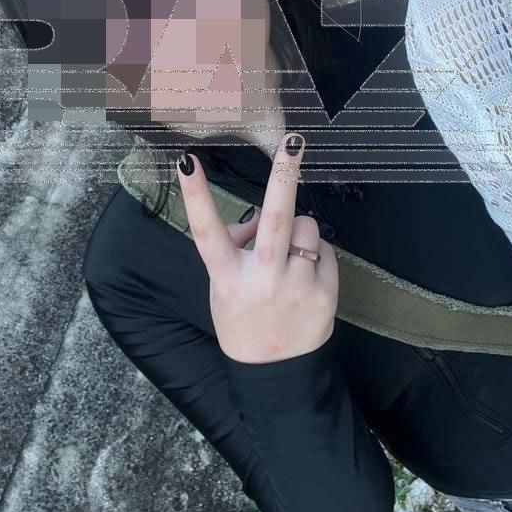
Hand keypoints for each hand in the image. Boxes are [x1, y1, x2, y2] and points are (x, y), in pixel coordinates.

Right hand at [176, 133, 337, 363]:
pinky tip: (304, 277)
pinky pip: (324, 250)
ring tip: (289, 257)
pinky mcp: (325, 293)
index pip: (206, 230)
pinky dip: (315, 255)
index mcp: (227, 277)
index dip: (195, 194)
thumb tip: (254, 220)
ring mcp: (296, 286)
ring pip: (307, 226)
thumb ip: (234, 249)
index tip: (187, 162)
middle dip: (285, 174)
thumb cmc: (243, 318)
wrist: (274, 371)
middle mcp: (262, 279)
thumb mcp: (222, 287)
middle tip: (293, 140)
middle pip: (276, 218)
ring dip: (299, 231)